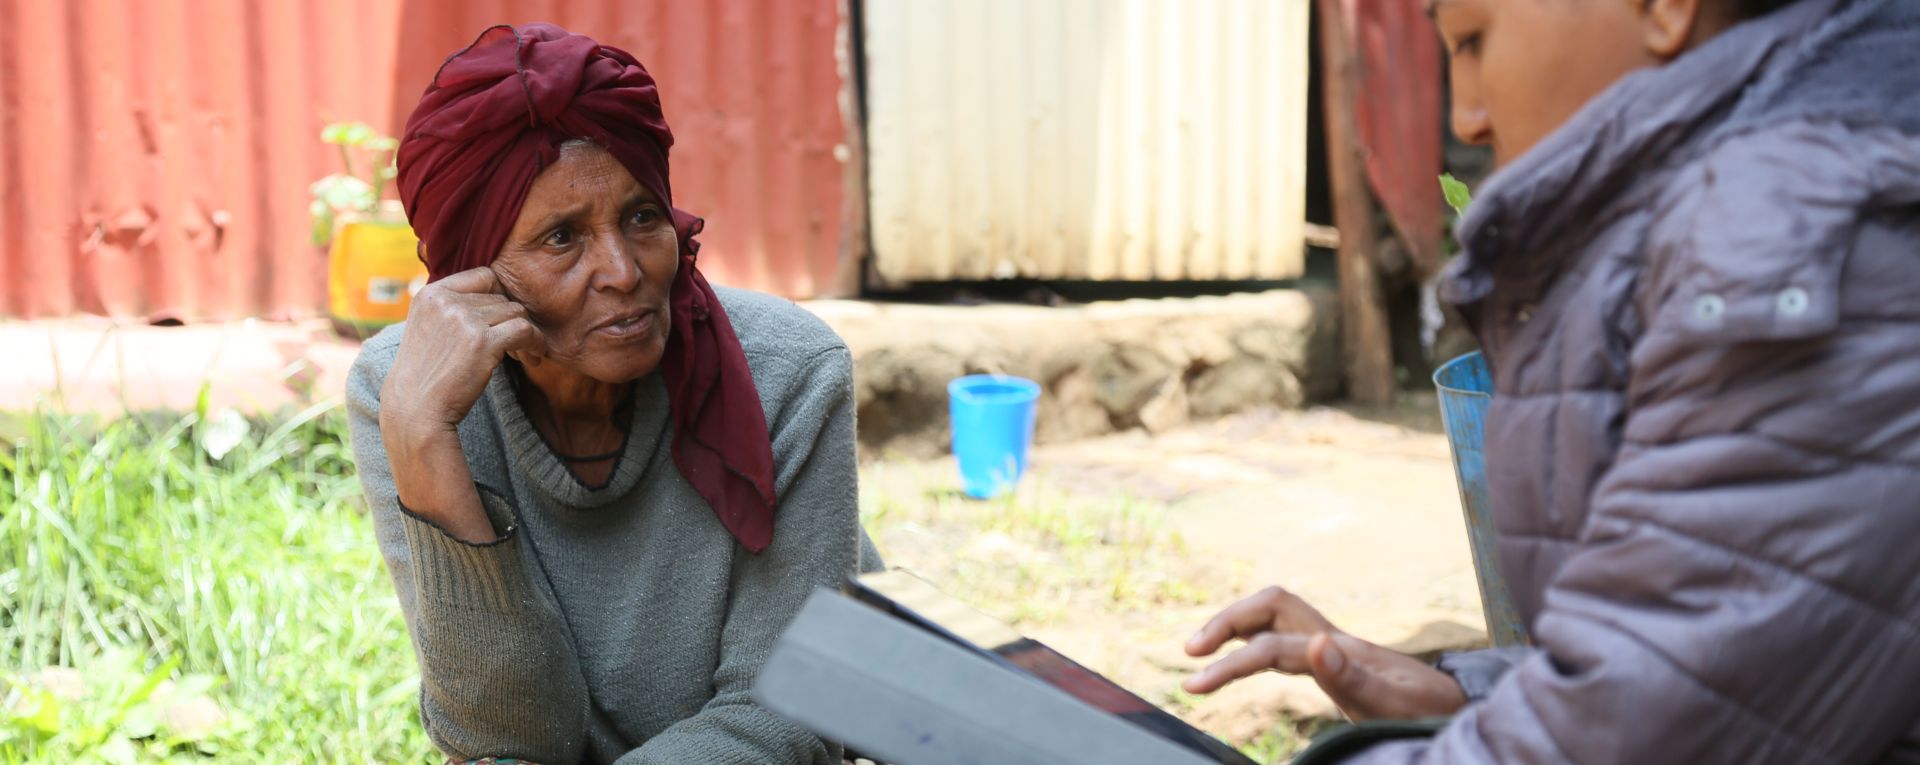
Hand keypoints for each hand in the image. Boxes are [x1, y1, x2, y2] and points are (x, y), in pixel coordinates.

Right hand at [380, 267, 544, 437]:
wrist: (415, 411)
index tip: (500, 319)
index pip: (482, 276)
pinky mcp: (482, 341)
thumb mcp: (427, 329)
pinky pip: (524, 330)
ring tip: (523, 354)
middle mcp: (446, 301)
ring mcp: (464, 319)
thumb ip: (451, 309)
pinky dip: (535, 342)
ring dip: (525, 333)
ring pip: (516, 312)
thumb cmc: (424, 376)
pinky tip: (533, 357)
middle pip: (501, 297)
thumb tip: (493, 297)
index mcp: (430, 294)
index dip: (498, 296)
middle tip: (515, 346)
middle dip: (510, 321)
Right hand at [1182, 586, 1466, 721]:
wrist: (1462, 710)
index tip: (1195, 686)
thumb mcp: (1396, 703)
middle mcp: (1334, 640)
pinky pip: (1286, 639)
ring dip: (1236, 626)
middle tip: (1191, 652)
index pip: (1271, 647)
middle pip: (1270, 607)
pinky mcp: (1337, 662)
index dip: (1230, 665)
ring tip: (1201, 651)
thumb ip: (1355, 676)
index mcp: (1341, 650)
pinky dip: (1255, 641)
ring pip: (1276, 618)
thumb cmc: (1432, 712)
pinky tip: (1242, 658)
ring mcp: (1335, 649)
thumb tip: (1317, 646)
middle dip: (1226, 622)